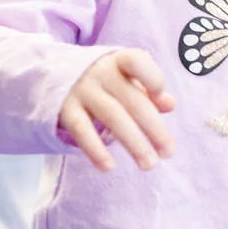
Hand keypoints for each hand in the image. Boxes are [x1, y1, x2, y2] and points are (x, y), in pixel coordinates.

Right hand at [58, 49, 174, 170]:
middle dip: (153, 128)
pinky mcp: (65, 109)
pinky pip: (81, 130)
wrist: (57, 75)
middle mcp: (100, 72)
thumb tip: (170, 105)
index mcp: (120, 62)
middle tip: (168, 153)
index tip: (161, 97)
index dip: (151, 78)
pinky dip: (95, 150)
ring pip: (112, 116)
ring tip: (148, 165)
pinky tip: (108, 167)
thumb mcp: (128, 81)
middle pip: (131, 100)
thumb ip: (150, 91)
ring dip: (133, 143)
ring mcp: (82, 90)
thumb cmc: (108, 81)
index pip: (136, 62)